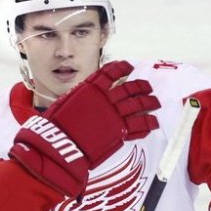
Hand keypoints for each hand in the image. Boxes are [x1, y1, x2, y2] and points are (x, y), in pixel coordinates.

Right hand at [9, 60, 160, 195]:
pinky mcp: (120, 132)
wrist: (60, 145)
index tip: (129, 66)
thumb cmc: (55, 127)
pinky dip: (148, 123)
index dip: (122, 67)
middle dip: (141, 87)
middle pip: (130, 88)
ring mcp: (114, 114)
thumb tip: (81, 96)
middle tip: (147, 87)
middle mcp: (106, 98)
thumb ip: (79, 98)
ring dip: (149, 103)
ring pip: (139, 104)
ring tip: (155, 103)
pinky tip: (153, 123)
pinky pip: (139, 125)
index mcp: (91, 88)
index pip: (111, 72)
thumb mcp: (64, 104)